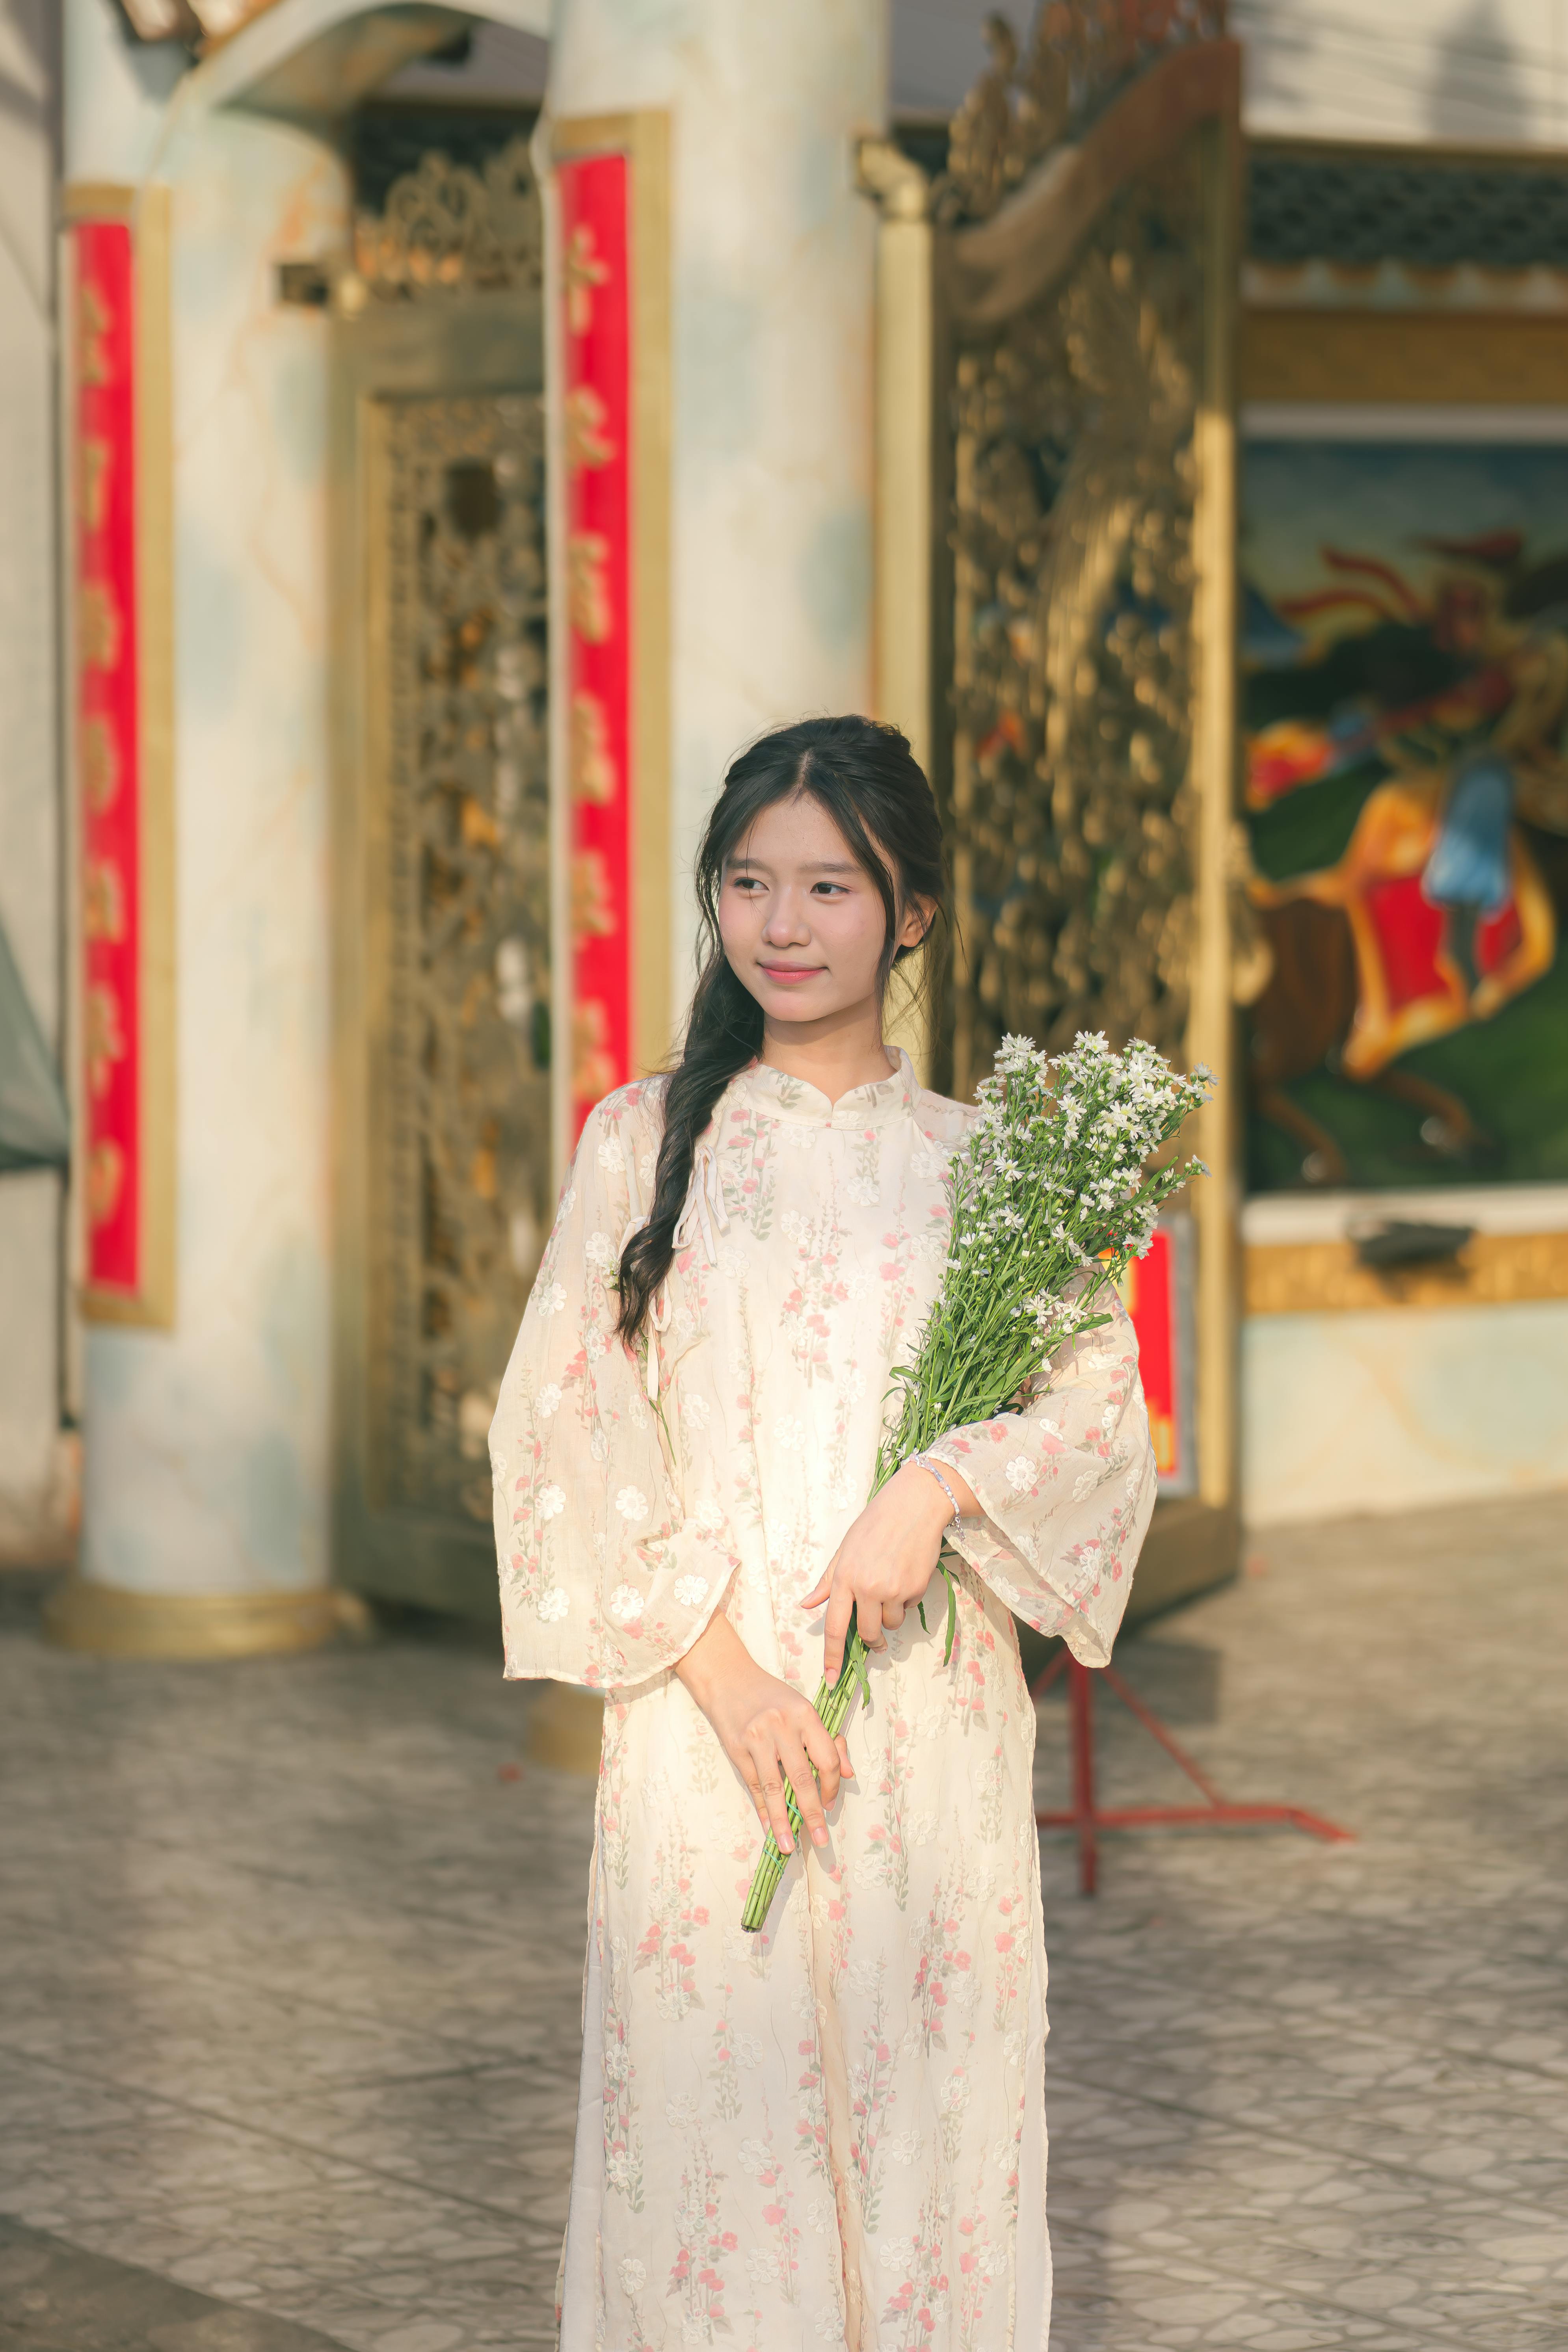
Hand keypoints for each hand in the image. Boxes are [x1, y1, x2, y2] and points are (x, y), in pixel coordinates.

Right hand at [674, 1613, 851, 1854]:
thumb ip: (828, 1740)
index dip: (832, 1786)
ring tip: (789, 1847)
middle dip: (812, 1814)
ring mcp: (757, 1739)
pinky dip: (762, 1809)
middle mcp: (782, 1726)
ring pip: (773, 1788)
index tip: (831, 1806)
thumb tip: (846, 1775)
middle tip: (822, 1840)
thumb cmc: (773, 1697)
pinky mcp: (737, 1749)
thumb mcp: (804, 1710)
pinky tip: (769, 1827)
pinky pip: (753, 1785)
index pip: (826, 1758)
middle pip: (802, 1778)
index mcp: (805, 1715)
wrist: (729, 1679)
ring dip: (782, 1821)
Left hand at [800, 1458, 978, 1683]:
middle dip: (872, 1639)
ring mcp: (893, 1589)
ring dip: (892, 1614)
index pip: (834, 1627)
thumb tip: (806, 1606)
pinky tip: (907, 1573)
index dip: (832, 1657)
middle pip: (869, 1634)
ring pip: (891, 1624)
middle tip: (876, 1633)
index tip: (832, 1680)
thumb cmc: (875, 1524)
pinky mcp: (916, 1587)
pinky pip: (910, 1607)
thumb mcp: (844, 1550)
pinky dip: (908, 1598)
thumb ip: (827, 1582)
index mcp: (844, 1578)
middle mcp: (867, 1587)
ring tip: (892, 1584)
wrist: (914, 1505)